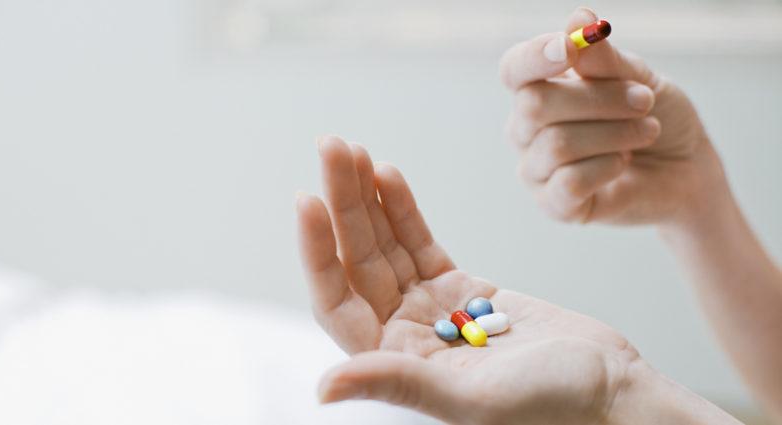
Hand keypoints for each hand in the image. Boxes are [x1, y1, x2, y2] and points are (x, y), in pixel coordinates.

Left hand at [296, 136, 640, 423]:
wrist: (614, 391)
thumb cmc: (553, 407)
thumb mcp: (472, 399)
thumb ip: (398, 385)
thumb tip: (323, 389)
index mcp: (395, 364)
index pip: (337, 301)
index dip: (318, 252)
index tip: (308, 199)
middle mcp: (405, 336)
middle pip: (360, 261)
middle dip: (343, 203)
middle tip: (331, 146)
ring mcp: (433, 308)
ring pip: (388, 244)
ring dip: (368, 197)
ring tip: (350, 149)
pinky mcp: (463, 288)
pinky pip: (421, 242)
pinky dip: (404, 208)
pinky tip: (388, 173)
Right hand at [500, 8, 726, 224]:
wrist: (687, 172)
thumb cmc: (656, 118)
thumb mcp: (639, 79)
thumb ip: (605, 59)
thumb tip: (579, 18)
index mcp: (539, 89)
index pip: (514, 70)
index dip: (533, 58)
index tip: (569, 48)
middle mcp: (526, 129)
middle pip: (535, 105)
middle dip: (599, 99)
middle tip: (645, 100)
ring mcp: (536, 169)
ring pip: (557, 144)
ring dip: (615, 133)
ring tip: (647, 131)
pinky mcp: (554, 205)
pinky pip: (569, 183)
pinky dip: (607, 167)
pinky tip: (624, 163)